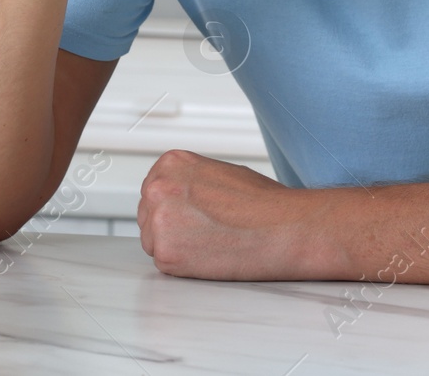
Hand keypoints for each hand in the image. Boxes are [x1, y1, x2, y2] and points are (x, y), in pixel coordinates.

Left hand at [137, 150, 316, 279]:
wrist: (281, 228)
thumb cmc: (261, 203)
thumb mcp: (220, 172)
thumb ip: (190, 181)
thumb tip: (179, 197)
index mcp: (171, 163)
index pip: (152, 189)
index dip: (173, 206)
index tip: (191, 214)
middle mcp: (158, 187)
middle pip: (147, 215)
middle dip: (171, 226)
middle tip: (203, 231)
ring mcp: (159, 221)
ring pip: (153, 241)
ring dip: (175, 246)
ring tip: (210, 241)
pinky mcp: (165, 254)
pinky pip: (164, 263)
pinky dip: (183, 265)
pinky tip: (209, 254)